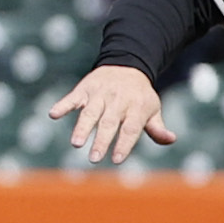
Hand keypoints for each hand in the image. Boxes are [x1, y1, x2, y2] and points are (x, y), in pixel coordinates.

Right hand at [48, 64, 174, 164]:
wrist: (127, 63)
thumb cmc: (139, 95)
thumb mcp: (152, 108)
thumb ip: (157, 127)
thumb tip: (170, 139)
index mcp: (137, 107)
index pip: (130, 129)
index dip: (124, 144)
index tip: (116, 159)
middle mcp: (118, 100)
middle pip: (109, 123)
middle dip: (101, 140)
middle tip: (94, 158)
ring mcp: (100, 94)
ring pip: (90, 112)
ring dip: (82, 127)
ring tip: (76, 143)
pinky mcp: (85, 88)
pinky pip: (73, 97)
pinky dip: (63, 105)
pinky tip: (53, 114)